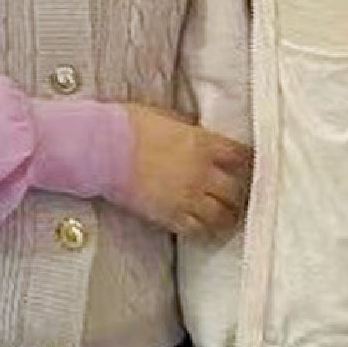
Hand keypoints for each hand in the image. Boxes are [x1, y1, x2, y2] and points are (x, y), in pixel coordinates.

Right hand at [121, 104, 251, 238]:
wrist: (101, 148)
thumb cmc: (129, 125)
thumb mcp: (167, 117)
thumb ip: (190, 130)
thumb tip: (200, 136)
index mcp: (204, 143)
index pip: (242, 156)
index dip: (247, 162)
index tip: (246, 165)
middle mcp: (202, 172)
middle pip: (237, 190)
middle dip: (239, 193)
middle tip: (238, 195)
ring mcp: (187, 196)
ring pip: (222, 215)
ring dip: (227, 215)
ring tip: (226, 216)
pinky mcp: (170, 215)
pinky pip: (198, 229)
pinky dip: (205, 229)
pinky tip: (204, 227)